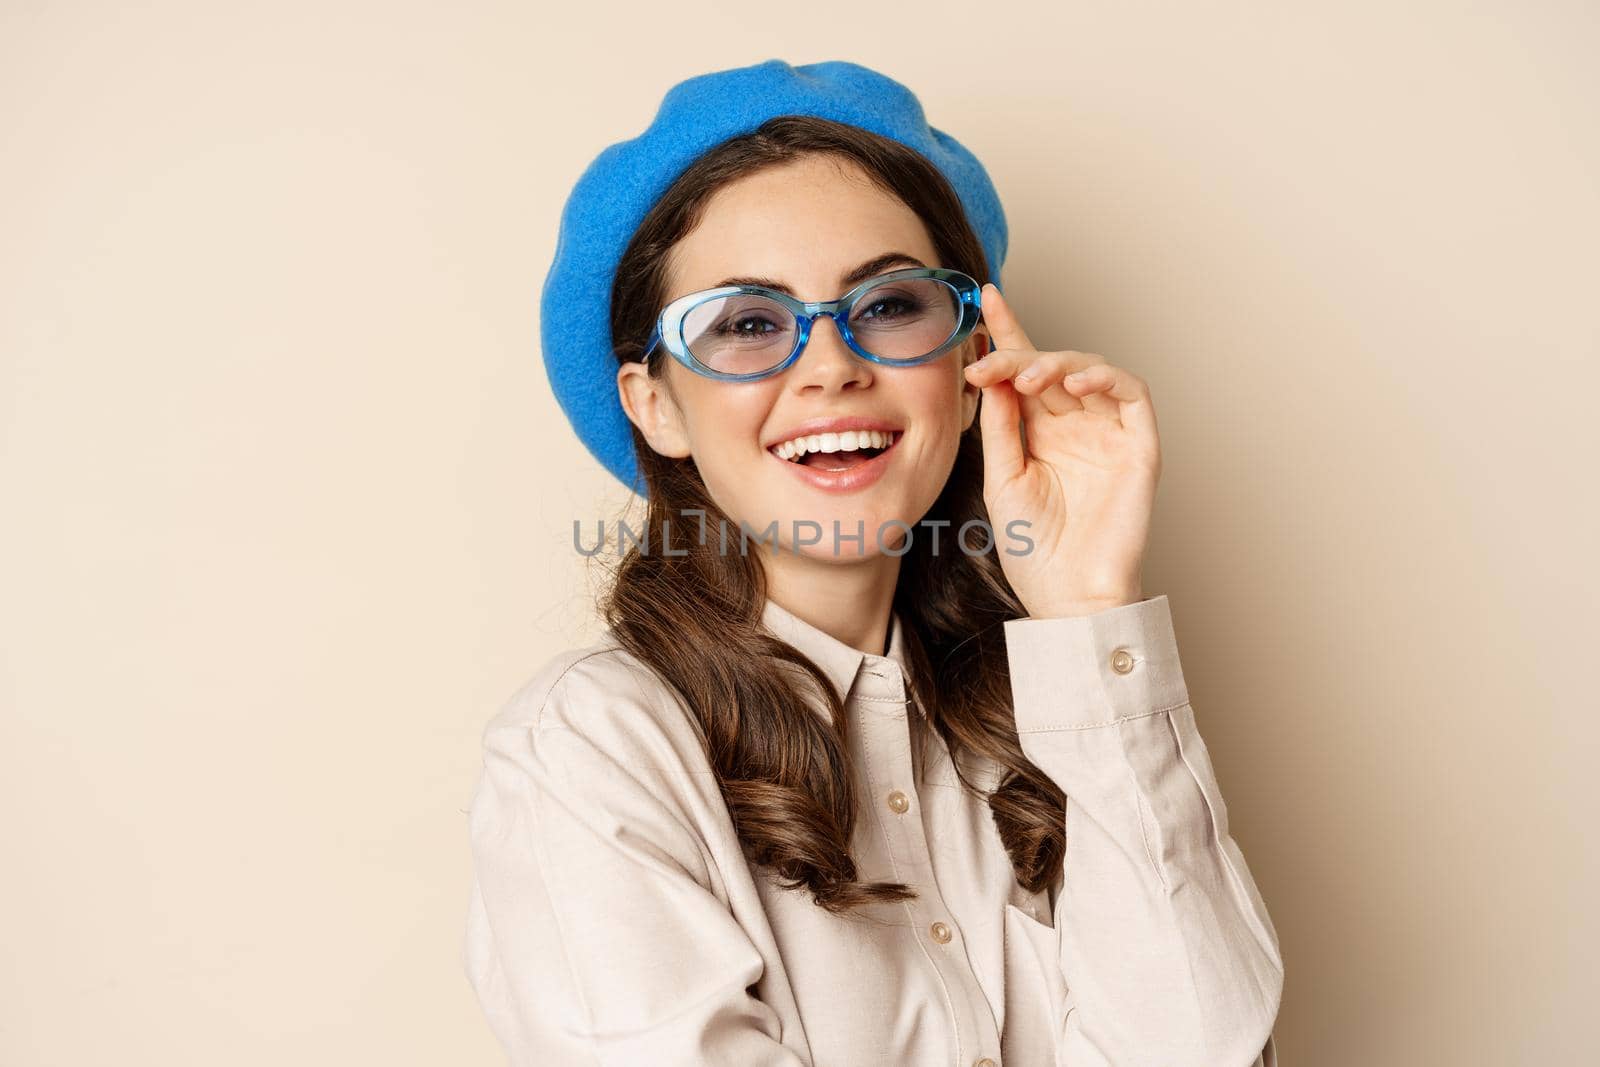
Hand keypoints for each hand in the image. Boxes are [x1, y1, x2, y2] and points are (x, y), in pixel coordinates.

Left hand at [963, 283, 1161, 618]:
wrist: (1068, 597)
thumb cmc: (1034, 549)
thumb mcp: (1002, 479)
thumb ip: (1001, 425)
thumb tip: (992, 372)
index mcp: (1040, 432)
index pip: (1024, 371)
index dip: (1008, 332)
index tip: (984, 298)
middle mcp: (1075, 425)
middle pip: (1052, 365)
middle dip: (1019, 354)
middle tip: (989, 363)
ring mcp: (1109, 433)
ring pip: (1091, 370)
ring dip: (1058, 363)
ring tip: (1028, 376)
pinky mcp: (1140, 446)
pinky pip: (1132, 394)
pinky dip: (1106, 378)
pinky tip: (1075, 384)